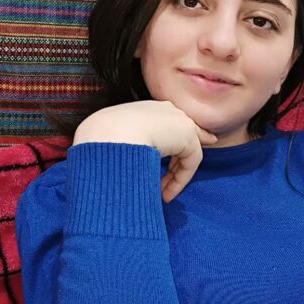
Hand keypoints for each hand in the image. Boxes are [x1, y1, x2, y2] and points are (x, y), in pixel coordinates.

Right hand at [72, 101, 218, 201]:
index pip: (167, 119)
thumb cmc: (102, 139)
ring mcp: (178, 121)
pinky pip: (189, 163)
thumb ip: (123, 146)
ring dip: (175, 176)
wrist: (109, 135)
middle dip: (195, 141)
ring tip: (163, 194)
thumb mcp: (112, 139)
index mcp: (146, 108)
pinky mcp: (187, 136)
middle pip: (187, 128)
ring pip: (186, 151)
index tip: (178, 146)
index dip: (174, 134)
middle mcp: (165, 110)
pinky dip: (179, 181)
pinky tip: (166, 194)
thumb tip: (117, 163)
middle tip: (202, 150)